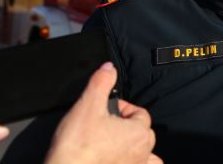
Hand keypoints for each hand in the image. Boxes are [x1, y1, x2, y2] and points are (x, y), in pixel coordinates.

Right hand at [45, 62, 160, 163]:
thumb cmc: (76, 147)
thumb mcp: (88, 106)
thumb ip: (101, 83)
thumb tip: (109, 68)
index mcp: (138, 132)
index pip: (139, 112)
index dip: (121, 107)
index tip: (106, 110)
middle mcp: (143, 153)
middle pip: (142, 132)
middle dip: (126, 126)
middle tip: (105, 126)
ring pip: (145, 155)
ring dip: (134, 149)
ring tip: (115, 146)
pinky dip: (133, 163)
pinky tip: (116, 160)